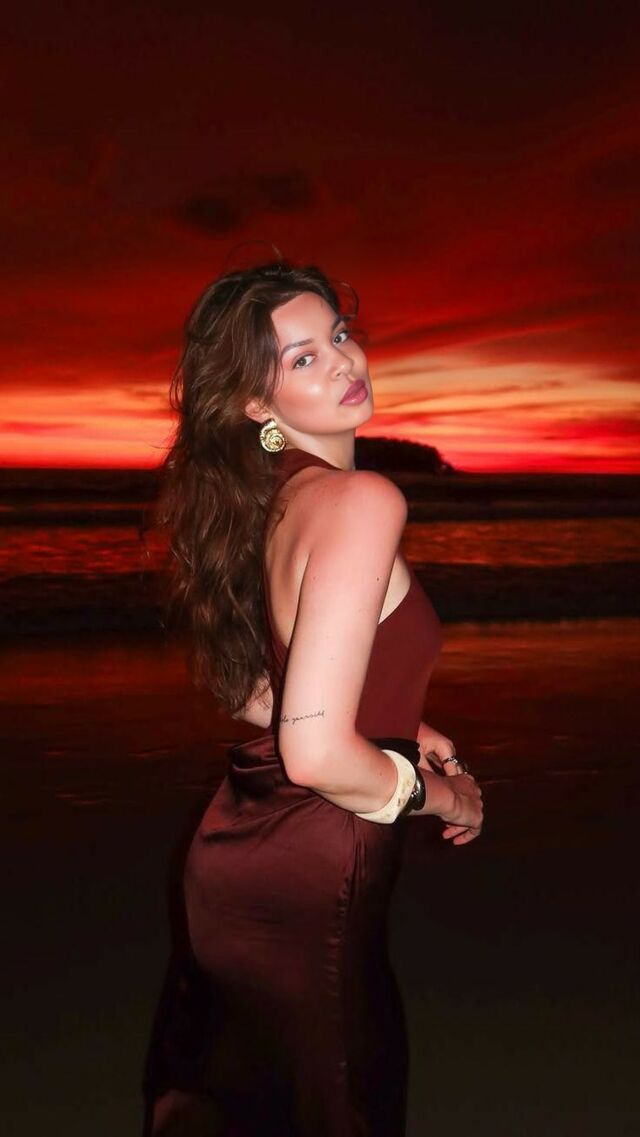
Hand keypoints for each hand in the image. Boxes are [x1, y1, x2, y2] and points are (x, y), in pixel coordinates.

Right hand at [416, 721, 482, 843]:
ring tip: (446, 834)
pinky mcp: (477, 818)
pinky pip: (475, 831)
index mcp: (465, 780)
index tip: (443, 812)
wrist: (442, 794)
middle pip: (468, 806)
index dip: (454, 804)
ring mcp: (477, 805)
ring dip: (458, 827)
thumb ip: (428, 787)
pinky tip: (455, 841)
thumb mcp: (431, 785)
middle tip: (445, 825)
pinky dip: (466, 836)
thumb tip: (409, 786)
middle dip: (456, 817)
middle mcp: (474, 791)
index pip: (463, 794)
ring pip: (470, 819)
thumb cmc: (432, 786)